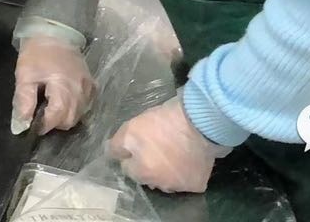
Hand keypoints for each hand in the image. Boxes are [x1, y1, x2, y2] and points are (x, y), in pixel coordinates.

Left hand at [12, 29, 94, 133]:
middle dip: (54, 122)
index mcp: (63, 87)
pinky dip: (74, 109)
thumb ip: (23, 102)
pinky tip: (63, 100)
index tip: (33, 126)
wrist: (55, 32)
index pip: (57, 118)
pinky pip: (85, 106)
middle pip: (69, 120)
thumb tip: (21, 128)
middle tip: (41, 113)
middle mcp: (81, 91)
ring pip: (79, 116)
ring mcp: (89, 89)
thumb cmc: (37, 53)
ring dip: (64, 117)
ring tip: (50, 105)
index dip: (43, 125)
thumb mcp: (24, 76)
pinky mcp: (92, 86)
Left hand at [108, 96, 230, 193]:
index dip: (132, 154)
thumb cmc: (162, 124)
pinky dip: (186, 172)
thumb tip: (110, 155)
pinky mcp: (198, 184)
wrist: (198, 123)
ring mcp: (180, 187)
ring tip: (172, 150)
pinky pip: (187, 181)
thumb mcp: (130, 129)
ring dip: (166, 170)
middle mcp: (160, 185)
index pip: (128, 168)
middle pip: (148, 176)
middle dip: (148, 164)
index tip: (139, 142)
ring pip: (167, 180)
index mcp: (142, 173)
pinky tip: (187, 158)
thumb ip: (116, 145)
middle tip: (156, 145)